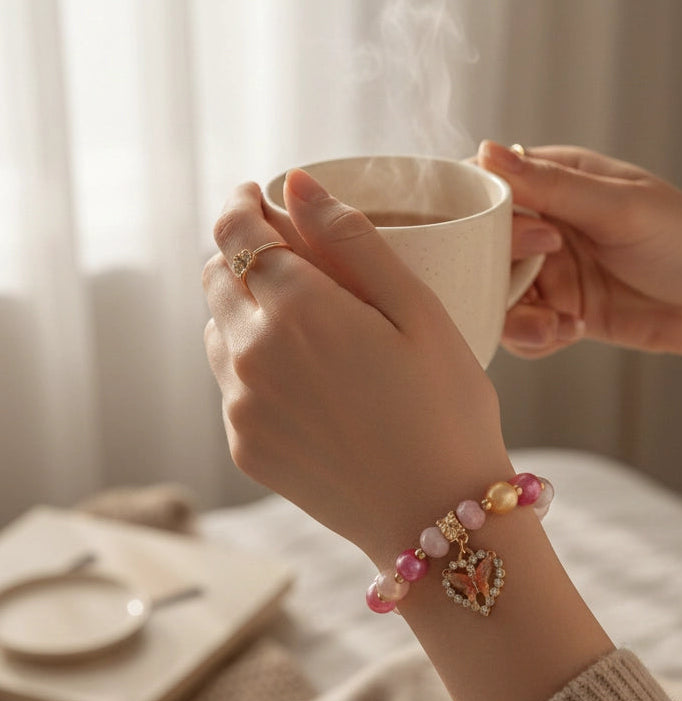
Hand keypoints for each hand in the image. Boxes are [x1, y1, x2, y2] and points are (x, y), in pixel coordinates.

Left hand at [202, 171, 513, 562]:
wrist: (437, 518)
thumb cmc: (445, 408)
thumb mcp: (417, 310)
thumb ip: (351, 239)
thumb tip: (297, 182)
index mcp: (298, 309)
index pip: (236, 232)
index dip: (241, 204)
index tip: (257, 195)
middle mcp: (252, 354)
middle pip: (218, 277)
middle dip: (245, 254)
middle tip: (290, 256)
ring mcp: (241, 406)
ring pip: (218, 330)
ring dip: (246, 309)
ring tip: (303, 321)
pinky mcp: (245, 446)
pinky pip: (229, 383)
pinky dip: (252, 362)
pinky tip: (305, 378)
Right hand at [479, 140, 681, 429]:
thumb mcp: (620, 207)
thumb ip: (551, 186)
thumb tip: (486, 151)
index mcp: (555, 181)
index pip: (487, 188)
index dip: (477, 214)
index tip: (499, 236)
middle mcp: (543, 226)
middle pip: (481, 248)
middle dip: (498, 272)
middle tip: (540, 277)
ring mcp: (549, 272)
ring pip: (495, 295)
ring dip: (516, 316)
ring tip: (555, 324)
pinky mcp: (557, 312)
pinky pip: (521, 330)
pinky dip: (536, 337)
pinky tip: (572, 331)